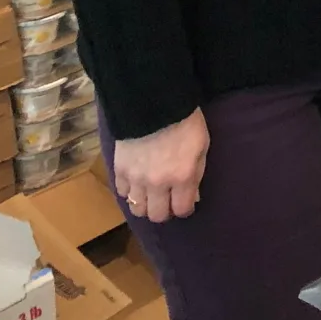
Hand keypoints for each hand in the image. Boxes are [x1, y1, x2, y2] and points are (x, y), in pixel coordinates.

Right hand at [112, 108, 208, 222]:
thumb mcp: (202, 148)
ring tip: (151, 195)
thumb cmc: (186, 123)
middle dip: (164, 211)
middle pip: (157, 215)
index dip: (185, 209)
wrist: (154, 104)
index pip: (182, 209)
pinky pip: (122, 193)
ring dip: (145, 205)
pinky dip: (130, 192)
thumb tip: (192, 196)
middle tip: (167, 202)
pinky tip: (137, 183)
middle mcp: (157, 183)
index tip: (185, 203)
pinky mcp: (119, 169)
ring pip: (137, 209)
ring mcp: (136, 178)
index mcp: (182, 177)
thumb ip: (196, 174)